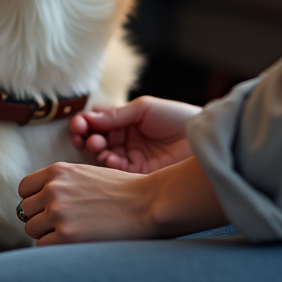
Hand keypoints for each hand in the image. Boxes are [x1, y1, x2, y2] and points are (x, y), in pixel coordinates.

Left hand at [16, 162, 153, 245]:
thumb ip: (62, 183)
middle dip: (40, 218)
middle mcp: (53, 189)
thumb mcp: (86, 174)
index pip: (24, 188)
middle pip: (26, 210)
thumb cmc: (123, 191)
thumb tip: (41, 200)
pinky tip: (74, 243)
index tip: (46, 208)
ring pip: (31, 228)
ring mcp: (58, 212)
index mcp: (58, 171)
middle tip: (62, 225)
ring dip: (46, 234)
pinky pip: (43, 245)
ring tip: (70, 233)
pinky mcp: (66, 235)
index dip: (34, 200)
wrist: (148, 203)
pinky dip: (55, 247)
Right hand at [70, 96, 200, 173]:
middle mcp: (125, 138)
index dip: (86, 121)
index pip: (98, 120)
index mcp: (126, 120)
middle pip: (95, 137)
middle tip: (80, 133)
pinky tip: (106, 157)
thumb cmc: (176, 117)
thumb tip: (88, 118)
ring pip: (101, 154)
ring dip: (93, 148)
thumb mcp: (144, 108)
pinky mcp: (137, 173)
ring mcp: (130, 156)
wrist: (202, 139)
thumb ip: (116, 114)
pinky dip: (106, 163)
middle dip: (84, 135)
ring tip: (95, 144)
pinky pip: (115, 170)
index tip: (80, 122)